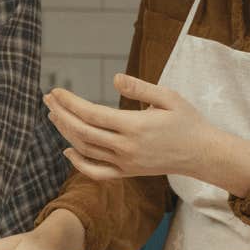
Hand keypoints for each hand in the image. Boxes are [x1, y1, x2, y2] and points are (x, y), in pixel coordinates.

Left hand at [45, 75, 249, 193]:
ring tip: (54, 115)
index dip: (70, 103)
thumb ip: (140, 88)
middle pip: (83, 132)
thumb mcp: (168, 97)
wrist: (202, 154)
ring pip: (86, 150)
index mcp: (135, 126)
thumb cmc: (187, 121)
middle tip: (48, 99)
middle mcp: (127, 148)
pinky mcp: (127, 173)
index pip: (92, 114)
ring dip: (66, 132)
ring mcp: (126, 163)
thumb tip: (115, 77)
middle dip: (61, 115)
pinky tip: (68, 149)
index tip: (56, 91)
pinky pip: (97, 172)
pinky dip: (79, 163)